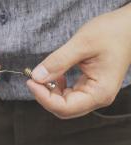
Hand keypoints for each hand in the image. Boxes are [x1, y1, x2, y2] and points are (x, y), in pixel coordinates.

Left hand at [27, 4, 130, 118]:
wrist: (127, 28)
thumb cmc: (112, 33)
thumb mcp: (82, 44)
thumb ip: (58, 62)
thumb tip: (37, 76)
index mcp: (99, 92)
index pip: (65, 107)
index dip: (43, 97)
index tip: (31, 81)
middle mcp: (97, 97)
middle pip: (63, 109)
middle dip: (45, 96)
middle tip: (33, 79)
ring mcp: (93, 93)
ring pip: (64, 103)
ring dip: (50, 92)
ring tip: (43, 75)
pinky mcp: (89, 86)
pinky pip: (69, 94)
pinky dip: (57, 87)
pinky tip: (56, 75)